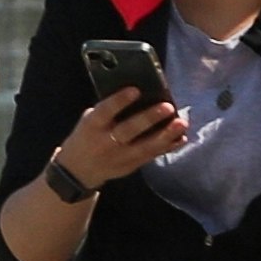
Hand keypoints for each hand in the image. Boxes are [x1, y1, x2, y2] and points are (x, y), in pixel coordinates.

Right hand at [55, 86, 187, 190]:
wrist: (78, 170)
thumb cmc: (88, 135)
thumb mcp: (90, 120)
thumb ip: (109, 110)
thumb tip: (140, 94)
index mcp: (92, 126)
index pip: (105, 111)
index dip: (120, 101)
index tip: (136, 90)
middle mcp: (106, 142)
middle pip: (129, 130)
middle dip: (149, 118)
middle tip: (168, 107)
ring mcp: (120, 157)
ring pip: (144, 147)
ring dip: (165, 135)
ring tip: (181, 123)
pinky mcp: (131, 166)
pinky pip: (151, 156)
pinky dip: (167, 147)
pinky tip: (181, 138)